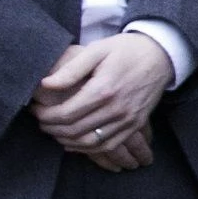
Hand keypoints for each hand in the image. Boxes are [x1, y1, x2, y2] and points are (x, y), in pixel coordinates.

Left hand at [32, 36, 173, 165]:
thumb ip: (71, 69)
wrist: (161, 55)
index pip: (65, 114)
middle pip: (74, 130)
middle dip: (51, 128)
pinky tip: (74, 142)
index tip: (35, 109)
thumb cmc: (126, 50)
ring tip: (54, 131)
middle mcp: (116, 108)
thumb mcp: (98, 50)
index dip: (45, 115)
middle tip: (40, 120)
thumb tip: (45, 85)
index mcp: (104, 89)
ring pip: (89, 142)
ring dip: (66, 141)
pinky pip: (107, 146)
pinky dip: (87, 148)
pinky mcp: (135, 125)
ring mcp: (127, 119)